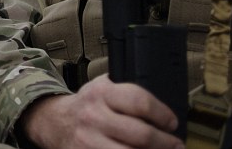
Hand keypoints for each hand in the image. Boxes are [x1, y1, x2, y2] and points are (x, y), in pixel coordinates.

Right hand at [21, 75, 182, 148]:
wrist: (56, 122)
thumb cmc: (88, 105)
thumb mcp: (103, 87)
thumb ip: (126, 91)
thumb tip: (164, 103)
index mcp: (101, 93)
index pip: (139, 101)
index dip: (162, 114)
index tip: (171, 122)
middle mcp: (94, 116)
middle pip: (141, 134)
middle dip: (165, 142)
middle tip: (175, 144)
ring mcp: (89, 140)